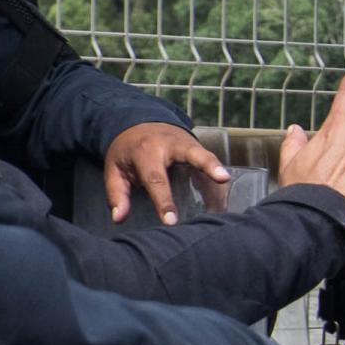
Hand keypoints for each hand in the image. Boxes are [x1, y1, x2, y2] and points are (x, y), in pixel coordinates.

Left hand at [104, 121, 230, 224]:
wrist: (138, 123)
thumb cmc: (127, 152)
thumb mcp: (115, 170)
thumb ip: (117, 194)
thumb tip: (119, 218)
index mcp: (146, 152)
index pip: (156, 179)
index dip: (164, 201)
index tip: (171, 222)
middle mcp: (170, 144)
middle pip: (192, 154)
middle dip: (207, 166)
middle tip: (222, 180)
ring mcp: (187, 143)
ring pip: (206, 154)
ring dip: (218, 166)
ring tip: (229, 180)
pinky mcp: (198, 147)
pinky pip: (210, 160)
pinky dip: (218, 174)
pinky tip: (226, 192)